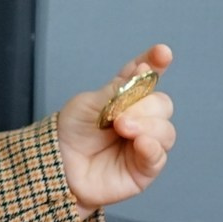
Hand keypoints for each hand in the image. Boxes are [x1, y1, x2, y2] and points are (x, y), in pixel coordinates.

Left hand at [57, 44, 176, 213]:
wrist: (56, 165)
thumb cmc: (71, 133)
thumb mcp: (88, 104)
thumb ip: (116, 90)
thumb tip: (143, 70)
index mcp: (125, 97)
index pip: (146, 76)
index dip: (155, 63)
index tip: (161, 54)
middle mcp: (140, 118)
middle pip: (161, 104)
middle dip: (145, 106)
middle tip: (120, 117)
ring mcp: (145, 143)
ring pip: (165, 130)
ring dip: (147, 126)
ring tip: (123, 129)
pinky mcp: (144, 167)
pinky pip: (159, 156)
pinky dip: (153, 147)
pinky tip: (142, 143)